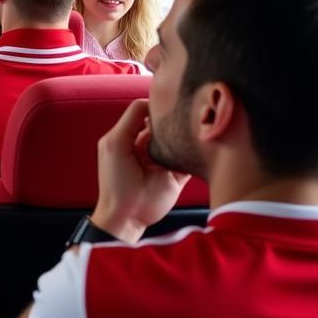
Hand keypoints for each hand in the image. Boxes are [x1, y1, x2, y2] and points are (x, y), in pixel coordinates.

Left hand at [93, 99, 190, 242]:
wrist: (126, 216)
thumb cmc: (115, 180)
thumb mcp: (116, 144)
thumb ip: (131, 121)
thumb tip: (150, 103)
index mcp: (130, 137)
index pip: (146, 112)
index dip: (156, 107)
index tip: (170, 101)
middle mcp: (148, 146)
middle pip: (166, 124)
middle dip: (175, 120)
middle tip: (187, 114)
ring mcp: (164, 160)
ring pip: (180, 139)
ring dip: (187, 135)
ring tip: (195, 129)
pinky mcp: (178, 175)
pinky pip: (191, 159)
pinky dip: (196, 152)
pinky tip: (202, 145)